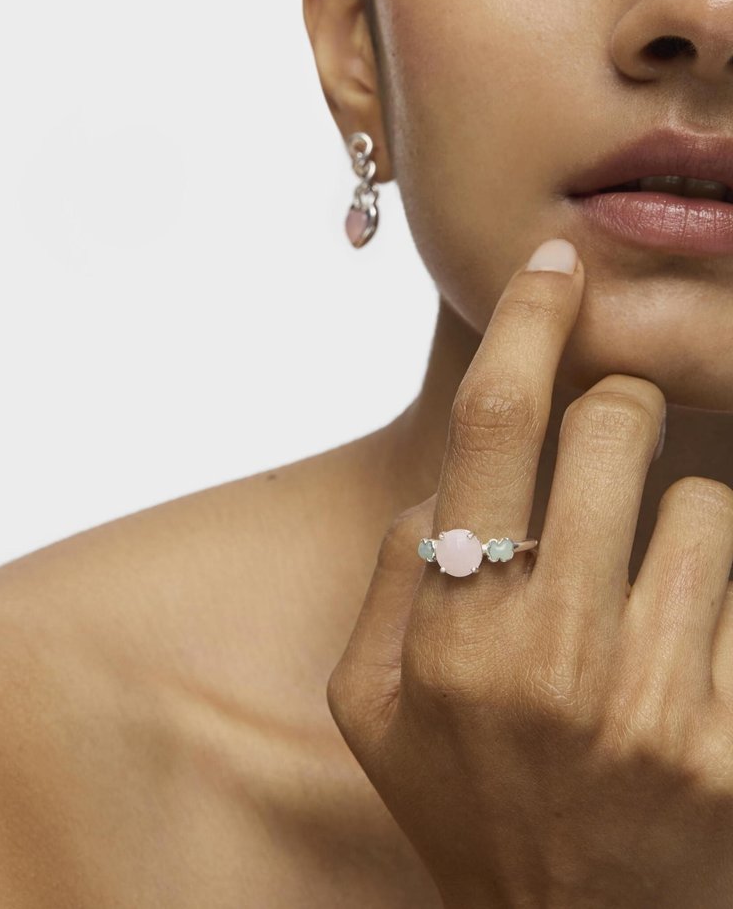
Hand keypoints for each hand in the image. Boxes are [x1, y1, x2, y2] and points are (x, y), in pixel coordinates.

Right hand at [327, 240, 732, 908]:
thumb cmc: (465, 804)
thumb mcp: (371, 703)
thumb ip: (389, 572)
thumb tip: (447, 476)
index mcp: (453, 636)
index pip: (492, 433)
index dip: (526, 327)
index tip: (555, 266)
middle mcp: (554, 656)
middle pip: (613, 432)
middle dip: (617, 409)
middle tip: (607, 441)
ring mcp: (658, 701)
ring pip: (708, 505)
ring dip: (681, 515)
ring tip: (650, 579)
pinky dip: (719, 589)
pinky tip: (684, 640)